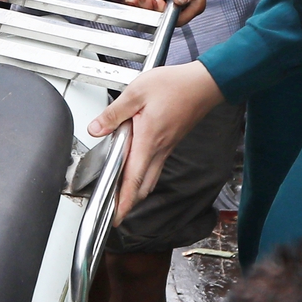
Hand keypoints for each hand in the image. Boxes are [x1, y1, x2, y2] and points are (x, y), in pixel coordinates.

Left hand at [89, 62, 225, 219]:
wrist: (205, 84)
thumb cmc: (177, 85)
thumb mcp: (137, 93)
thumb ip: (114, 113)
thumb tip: (96, 129)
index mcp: (148, 140)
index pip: (133, 179)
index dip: (123, 202)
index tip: (116, 217)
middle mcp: (159, 149)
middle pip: (142, 186)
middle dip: (129, 203)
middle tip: (114, 212)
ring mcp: (167, 148)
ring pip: (150, 178)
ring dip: (135, 191)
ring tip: (120, 196)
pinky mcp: (170, 142)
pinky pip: (155, 166)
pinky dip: (143, 176)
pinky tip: (134, 170)